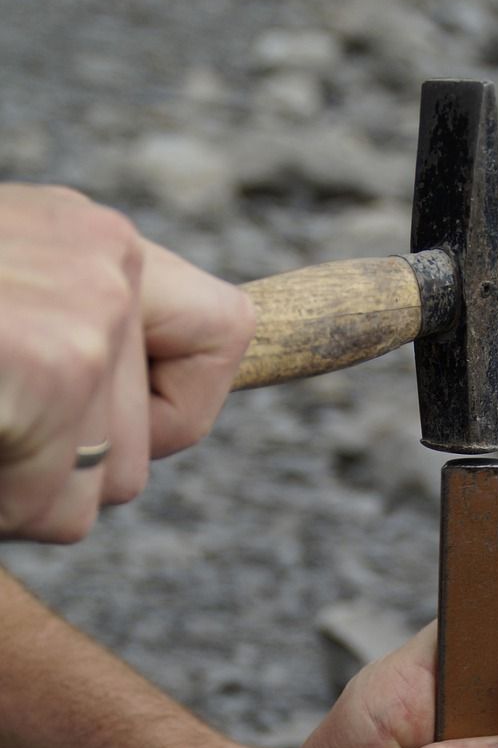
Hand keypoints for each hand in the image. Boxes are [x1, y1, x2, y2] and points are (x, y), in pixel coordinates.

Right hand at [0, 184, 254, 542]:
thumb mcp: (7, 300)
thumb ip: (68, 340)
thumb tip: (124, 432)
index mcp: (91, 241)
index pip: (225, 335)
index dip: (176, 413)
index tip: (130, 435)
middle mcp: (109, 257)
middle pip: (142, 446)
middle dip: (58, 471)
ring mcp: (95, 305)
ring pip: (106, 484)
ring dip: (20, 491)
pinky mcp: (62, 360)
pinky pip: (57, 506)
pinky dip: (0, 504)